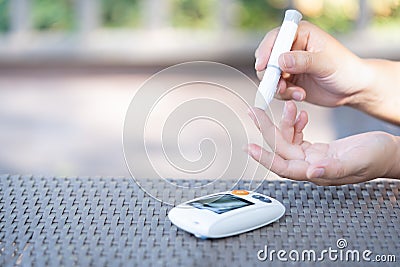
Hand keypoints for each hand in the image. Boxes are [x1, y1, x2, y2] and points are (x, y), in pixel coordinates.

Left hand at [245, 101, 399, 185]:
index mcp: (317, 172)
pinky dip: (296, 124)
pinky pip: (298, 136)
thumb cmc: (377, 158)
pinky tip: (300, 114)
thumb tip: (312, 172)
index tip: (250, 147)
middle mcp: (310, 166)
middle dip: (267, 130)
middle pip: (281, 149)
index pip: (284, 167)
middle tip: (255, 112)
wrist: (388, 152)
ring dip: (283, 123)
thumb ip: (334, 169)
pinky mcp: (318, 149)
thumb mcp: (356, 161)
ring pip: (288, 141)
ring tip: (287, 106)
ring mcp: (313, 157)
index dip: (266, 157)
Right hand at [255, 21, 369, 106]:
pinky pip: (276, 88)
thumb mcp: (326, 63)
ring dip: (278, 87)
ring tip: (296, 93)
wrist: (352, 89)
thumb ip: (303, 61)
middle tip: (280, 86)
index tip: (263, 66)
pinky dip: (284, 94)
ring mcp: (288, 66)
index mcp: (301, 34)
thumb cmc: (345, 69)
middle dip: (270, 74)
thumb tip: (281, 60)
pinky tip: (300, 95)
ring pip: (269, 76)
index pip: (276, 38)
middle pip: (267, 58)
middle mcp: (291, 48)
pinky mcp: (288, 81)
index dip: (266, 51)